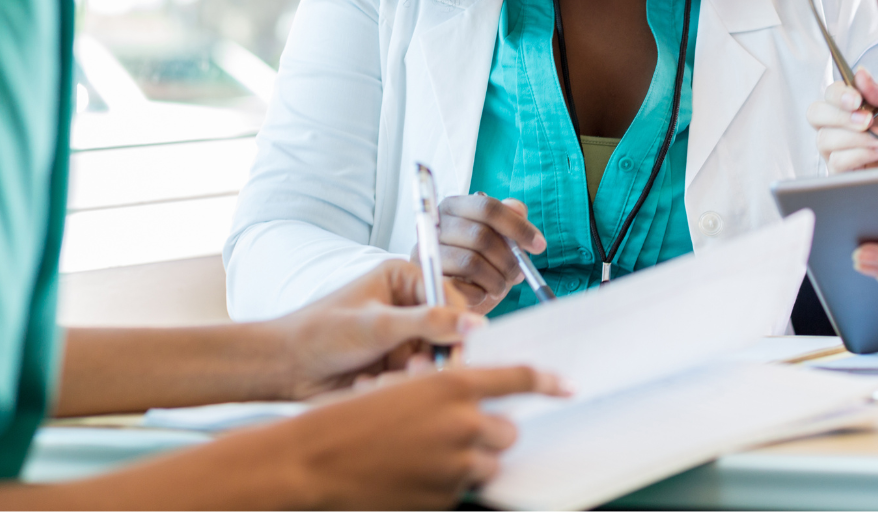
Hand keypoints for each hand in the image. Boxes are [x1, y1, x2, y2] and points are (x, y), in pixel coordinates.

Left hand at [273, 259, 481, 398]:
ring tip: (383, 377)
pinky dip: (401, 385)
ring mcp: (403, 337)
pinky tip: (373, 384)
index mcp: (404, 279)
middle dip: (432, 355)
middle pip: (448, 333)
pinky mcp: (397, 364)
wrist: (285, 370)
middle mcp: (408, 305)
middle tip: (413, 367)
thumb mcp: (377, 325)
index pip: (452, 301)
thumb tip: (476, 325)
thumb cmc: (321, 334)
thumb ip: (428, 323)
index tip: (459, 353)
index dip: (459, 329)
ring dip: (413, 374)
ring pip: (434, 360)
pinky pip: (418, 378)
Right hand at [290, 365, 567, 509]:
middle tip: (454, 434)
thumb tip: (461, 393)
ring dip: (467, 463)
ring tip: (424, 457)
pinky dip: (442, 486)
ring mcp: (455, 466)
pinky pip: (458, 494)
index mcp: (451, 385)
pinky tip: (408, 476)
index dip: (546, 381)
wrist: (311, 461)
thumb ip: (437, 388)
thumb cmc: (344, 418)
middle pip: (506, 433)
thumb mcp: (396, 385)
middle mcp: (462, 424)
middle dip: (487, 435)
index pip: (516, 378)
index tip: (565, 387)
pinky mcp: (442, 500)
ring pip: (486, 467)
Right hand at [419, 194, 545, 312]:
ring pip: (471, 263)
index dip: (517, 226)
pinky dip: (479, 294)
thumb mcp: (498, 237)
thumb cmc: (478, 260)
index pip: (488, 207)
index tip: (539, 245)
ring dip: (496, 280)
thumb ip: (510, 218)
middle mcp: (436, 226)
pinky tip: (481, 294)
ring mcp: (426, 253)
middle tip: (519, 273)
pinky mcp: (426, 281)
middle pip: (480, 236)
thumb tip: (518, 208)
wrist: (453, 294)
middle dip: (508, 259)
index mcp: (454, 206)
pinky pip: (460, 288)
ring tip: (501, 286)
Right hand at [807, 67, 877, 171]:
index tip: (857, 100)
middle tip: (867, 120)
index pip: (831, 94)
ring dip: (856, 138)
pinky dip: (860, 155)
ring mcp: (842, 151)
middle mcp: (843, 127)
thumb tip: (860, 74)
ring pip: (825, 139)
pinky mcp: (847, 173)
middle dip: (839, 115)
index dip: (838, 95)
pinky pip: (837, 162)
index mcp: (856, 107)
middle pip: (815, 114)